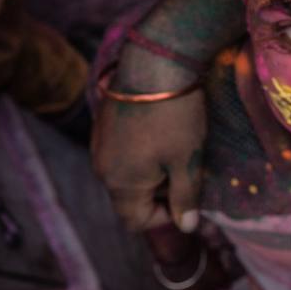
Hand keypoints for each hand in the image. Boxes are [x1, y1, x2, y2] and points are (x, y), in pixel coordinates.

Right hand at [91, 49, 206, 233]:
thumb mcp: (187, 160)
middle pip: (131, 198)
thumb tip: (187, 226)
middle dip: (161, 194)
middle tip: (190, 174)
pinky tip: (165, 134)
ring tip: (180, 152)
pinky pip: (123, 152)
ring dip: (153, 172)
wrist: (154, 63)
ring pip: (128, 174)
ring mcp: (100, 143)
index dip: (165, 218)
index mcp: (120, 183)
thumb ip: (185, 197)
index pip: (136, 221)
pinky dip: (144, 153)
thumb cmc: (174, 117)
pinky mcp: (104, 124)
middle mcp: (102, 167)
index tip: (190, 200)